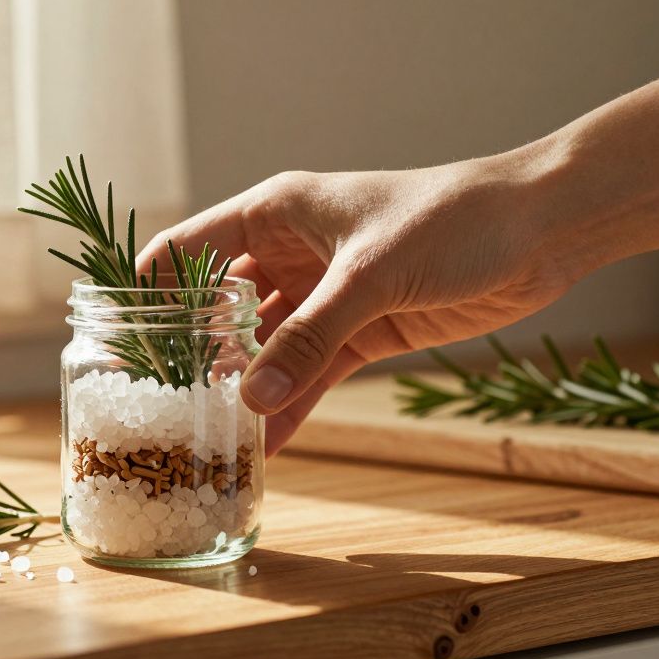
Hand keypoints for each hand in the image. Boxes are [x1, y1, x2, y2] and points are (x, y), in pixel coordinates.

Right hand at [138, 154, 577, 454]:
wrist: (539, 231)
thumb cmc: (450, 220)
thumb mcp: (370, 276)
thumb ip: (309, 339)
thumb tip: (252, 403)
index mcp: (276, 214)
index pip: (190, 248)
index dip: (150, 289)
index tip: (118, 339)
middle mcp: (290, 254)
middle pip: (222, 308)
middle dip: (196, 353)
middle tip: (161, 406)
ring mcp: (325, 296)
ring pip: (268, 348)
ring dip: (247, 388)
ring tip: (210, 436)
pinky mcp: (362, 332)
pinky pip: (313, 373)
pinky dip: (295, 406)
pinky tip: (271, 445)